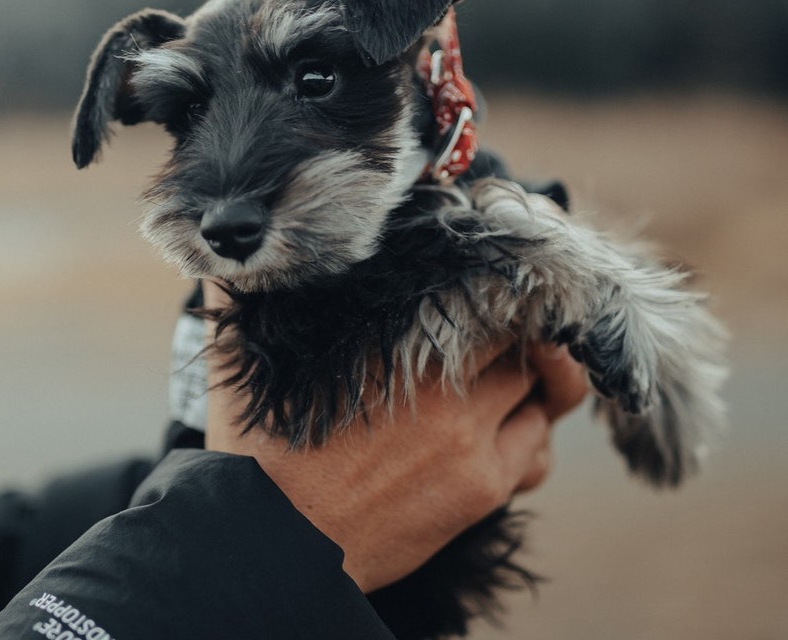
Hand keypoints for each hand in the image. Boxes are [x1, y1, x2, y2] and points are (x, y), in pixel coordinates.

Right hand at [202, 283, 587, 592]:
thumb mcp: (248, 357)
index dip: (499, 277)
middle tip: (512, 325)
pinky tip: (504, 434)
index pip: (485, 285)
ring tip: (513, 378)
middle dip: (524, 325)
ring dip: (536, 380)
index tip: (496, 278)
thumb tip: (244, 242)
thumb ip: (251, 290)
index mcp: (393, 338)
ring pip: (543, 388)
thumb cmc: (259, 452)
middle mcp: (444, 382)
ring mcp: (470, 436)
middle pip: (525, 332)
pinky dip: (532, 435)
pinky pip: (538, 450)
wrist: (272, 545)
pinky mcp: (482, 487)